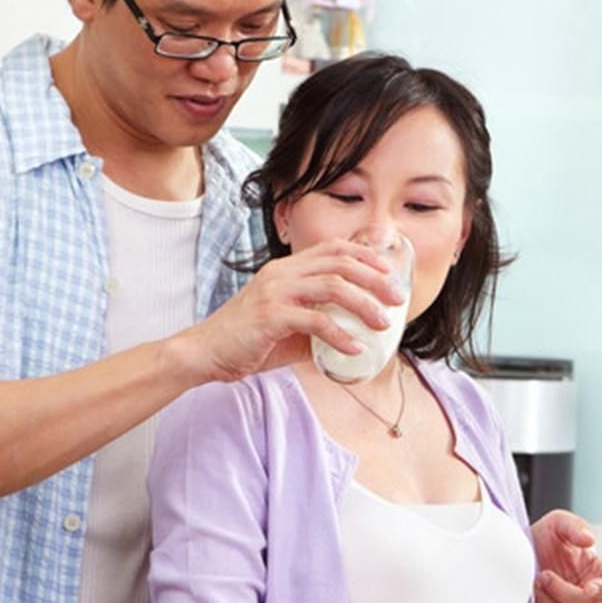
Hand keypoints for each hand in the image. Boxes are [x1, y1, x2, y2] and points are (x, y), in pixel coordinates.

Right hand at [175, 241, 404, 382]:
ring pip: (332, 287)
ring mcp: (275, 292)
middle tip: (396, 298)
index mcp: (286, 270)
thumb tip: (353, 342)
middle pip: (339, 263)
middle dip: (374, 278)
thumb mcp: (288, 329)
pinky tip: (355, 349)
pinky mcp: (271, 316)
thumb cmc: (247, 341)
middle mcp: (282, 274)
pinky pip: (315, 321)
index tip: (387, 273)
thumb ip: (317, 329)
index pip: (332, 249)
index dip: (364, 256)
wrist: (205, 352)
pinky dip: (340, 335)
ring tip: (383, 323)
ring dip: (364, 304)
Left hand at [531, 510, 601, 602]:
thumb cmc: (542, 542)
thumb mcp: (556, 523)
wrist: (516, 560)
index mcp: (600, 572)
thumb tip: (589, 540)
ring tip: (536, 589)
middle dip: (563, 592)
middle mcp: (595, 597)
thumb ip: (574, 526)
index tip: (589, 587)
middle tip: (543, 576)